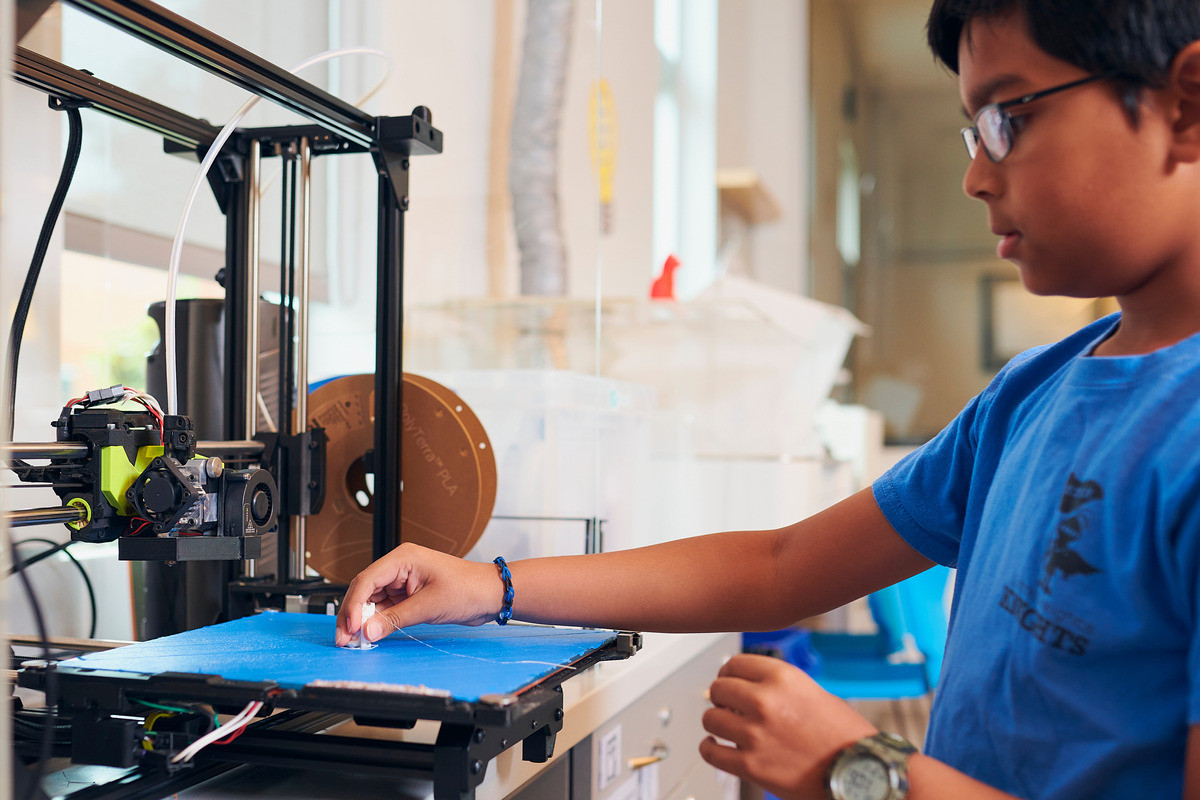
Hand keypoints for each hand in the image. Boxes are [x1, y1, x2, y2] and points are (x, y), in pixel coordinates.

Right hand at [334, 543, 504, 645]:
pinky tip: (370, 635)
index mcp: (403, 558)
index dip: (354, 604)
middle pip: (364, 591)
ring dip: (362, 621)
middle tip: (344, 639)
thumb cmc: (468, 589)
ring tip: (353, 641)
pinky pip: (385, 609)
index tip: (350, 626)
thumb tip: (368, 630)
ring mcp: (402, 582)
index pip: (367, 580)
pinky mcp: (408, 596)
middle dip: (353, 615)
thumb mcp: (430, 605)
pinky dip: (376, 623)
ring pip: (372, 602)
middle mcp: (399, 568)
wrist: (491, 595)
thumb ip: (396, 619)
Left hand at [700, 653, 876, 799]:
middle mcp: (765, 701)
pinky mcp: (751, 765)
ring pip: (710, 718)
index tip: (728, 679)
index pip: (735, 663)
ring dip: (716, 722)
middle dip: (722, 697)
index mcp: (782, 677)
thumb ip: (779, 687)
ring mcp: (755, 734)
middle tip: (728, 705)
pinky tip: (717, 746)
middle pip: (718, 688)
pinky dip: (710, 748)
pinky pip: (711, 752)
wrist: (860, 772)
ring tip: (725, 727)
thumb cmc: (844, 736)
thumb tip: (749, 686)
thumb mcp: (813, 692)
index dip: (729, 672)